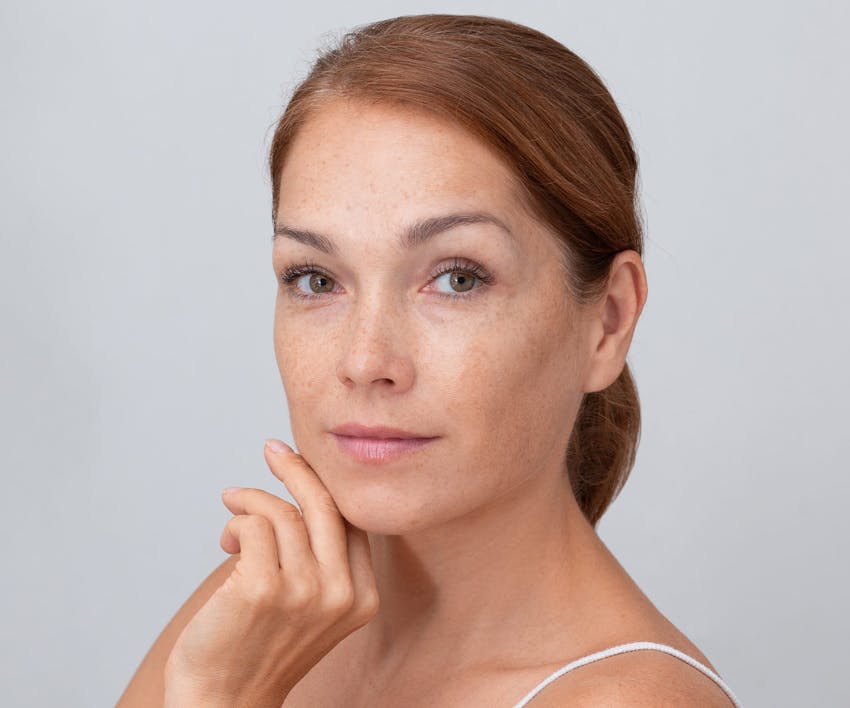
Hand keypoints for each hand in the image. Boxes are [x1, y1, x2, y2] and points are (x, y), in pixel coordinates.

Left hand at [163, 439, 379, 706]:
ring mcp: (303, 592)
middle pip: (325, 504)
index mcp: (362, 597)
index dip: (326, 484)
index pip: (352, 520)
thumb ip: (324, 557)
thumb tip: (308, 486)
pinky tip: (226, 541)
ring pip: (281, 511)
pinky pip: (251, 524)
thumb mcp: (314, 604)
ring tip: (233, 513)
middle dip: (295, 468)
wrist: (224, 700)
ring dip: (249, 502)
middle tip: (272, 450)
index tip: (302, 460)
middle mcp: (340, 594)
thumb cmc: (261, 644)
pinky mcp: (262, 588)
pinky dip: (235, 523)